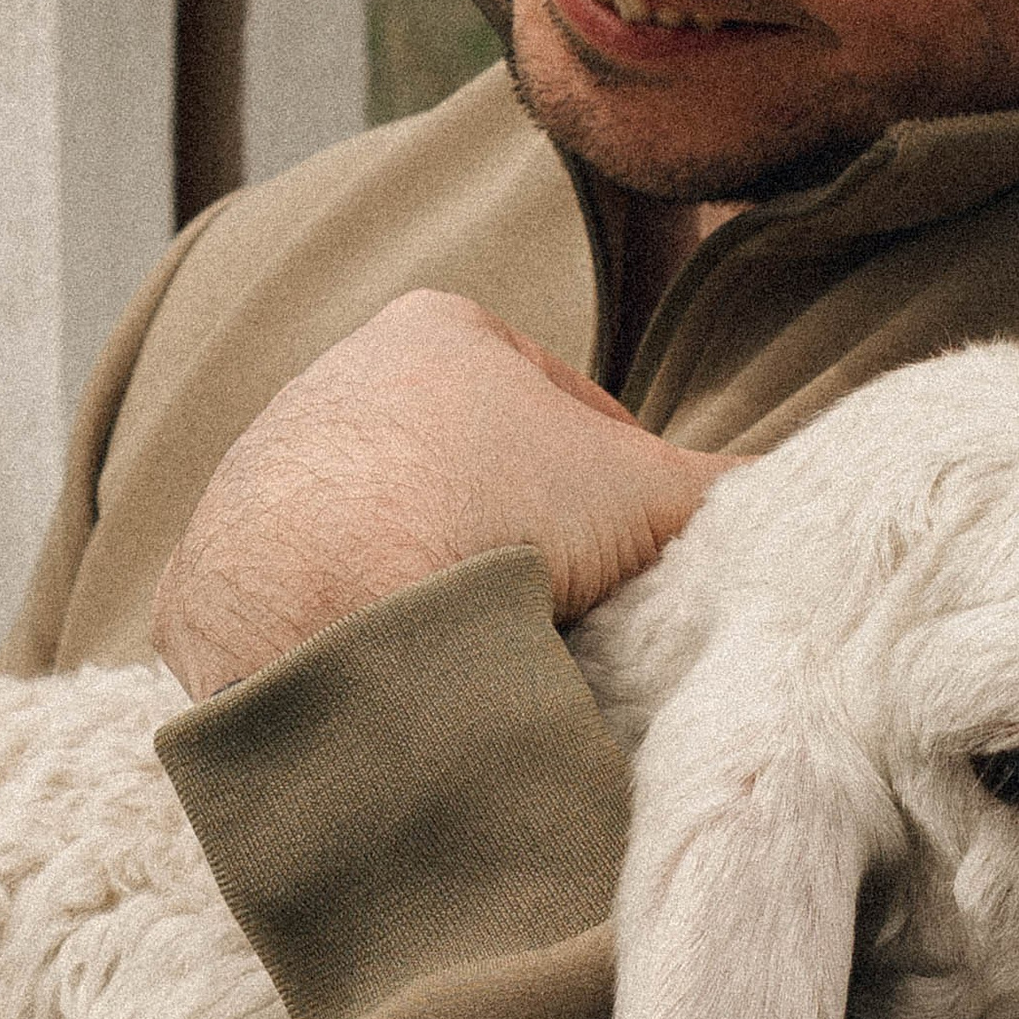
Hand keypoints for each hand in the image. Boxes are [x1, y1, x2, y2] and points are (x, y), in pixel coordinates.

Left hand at [153, 288, 732, 702]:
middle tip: (567, 619)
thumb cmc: (499, 518)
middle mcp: (331, 380)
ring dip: (427, 593)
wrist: (334, 609)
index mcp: (437, 331)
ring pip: (378, 542)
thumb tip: (812, 499)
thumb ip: (732, 492)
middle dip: (514, 540)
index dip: (616, 491)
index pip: (560, 412)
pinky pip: (301, 614)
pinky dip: (349, 647)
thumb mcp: (653, 499)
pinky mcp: (207, 571)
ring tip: (485, 663)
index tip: (635, 563)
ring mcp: (257, 474)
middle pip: (462, 476)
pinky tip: (397, 688)